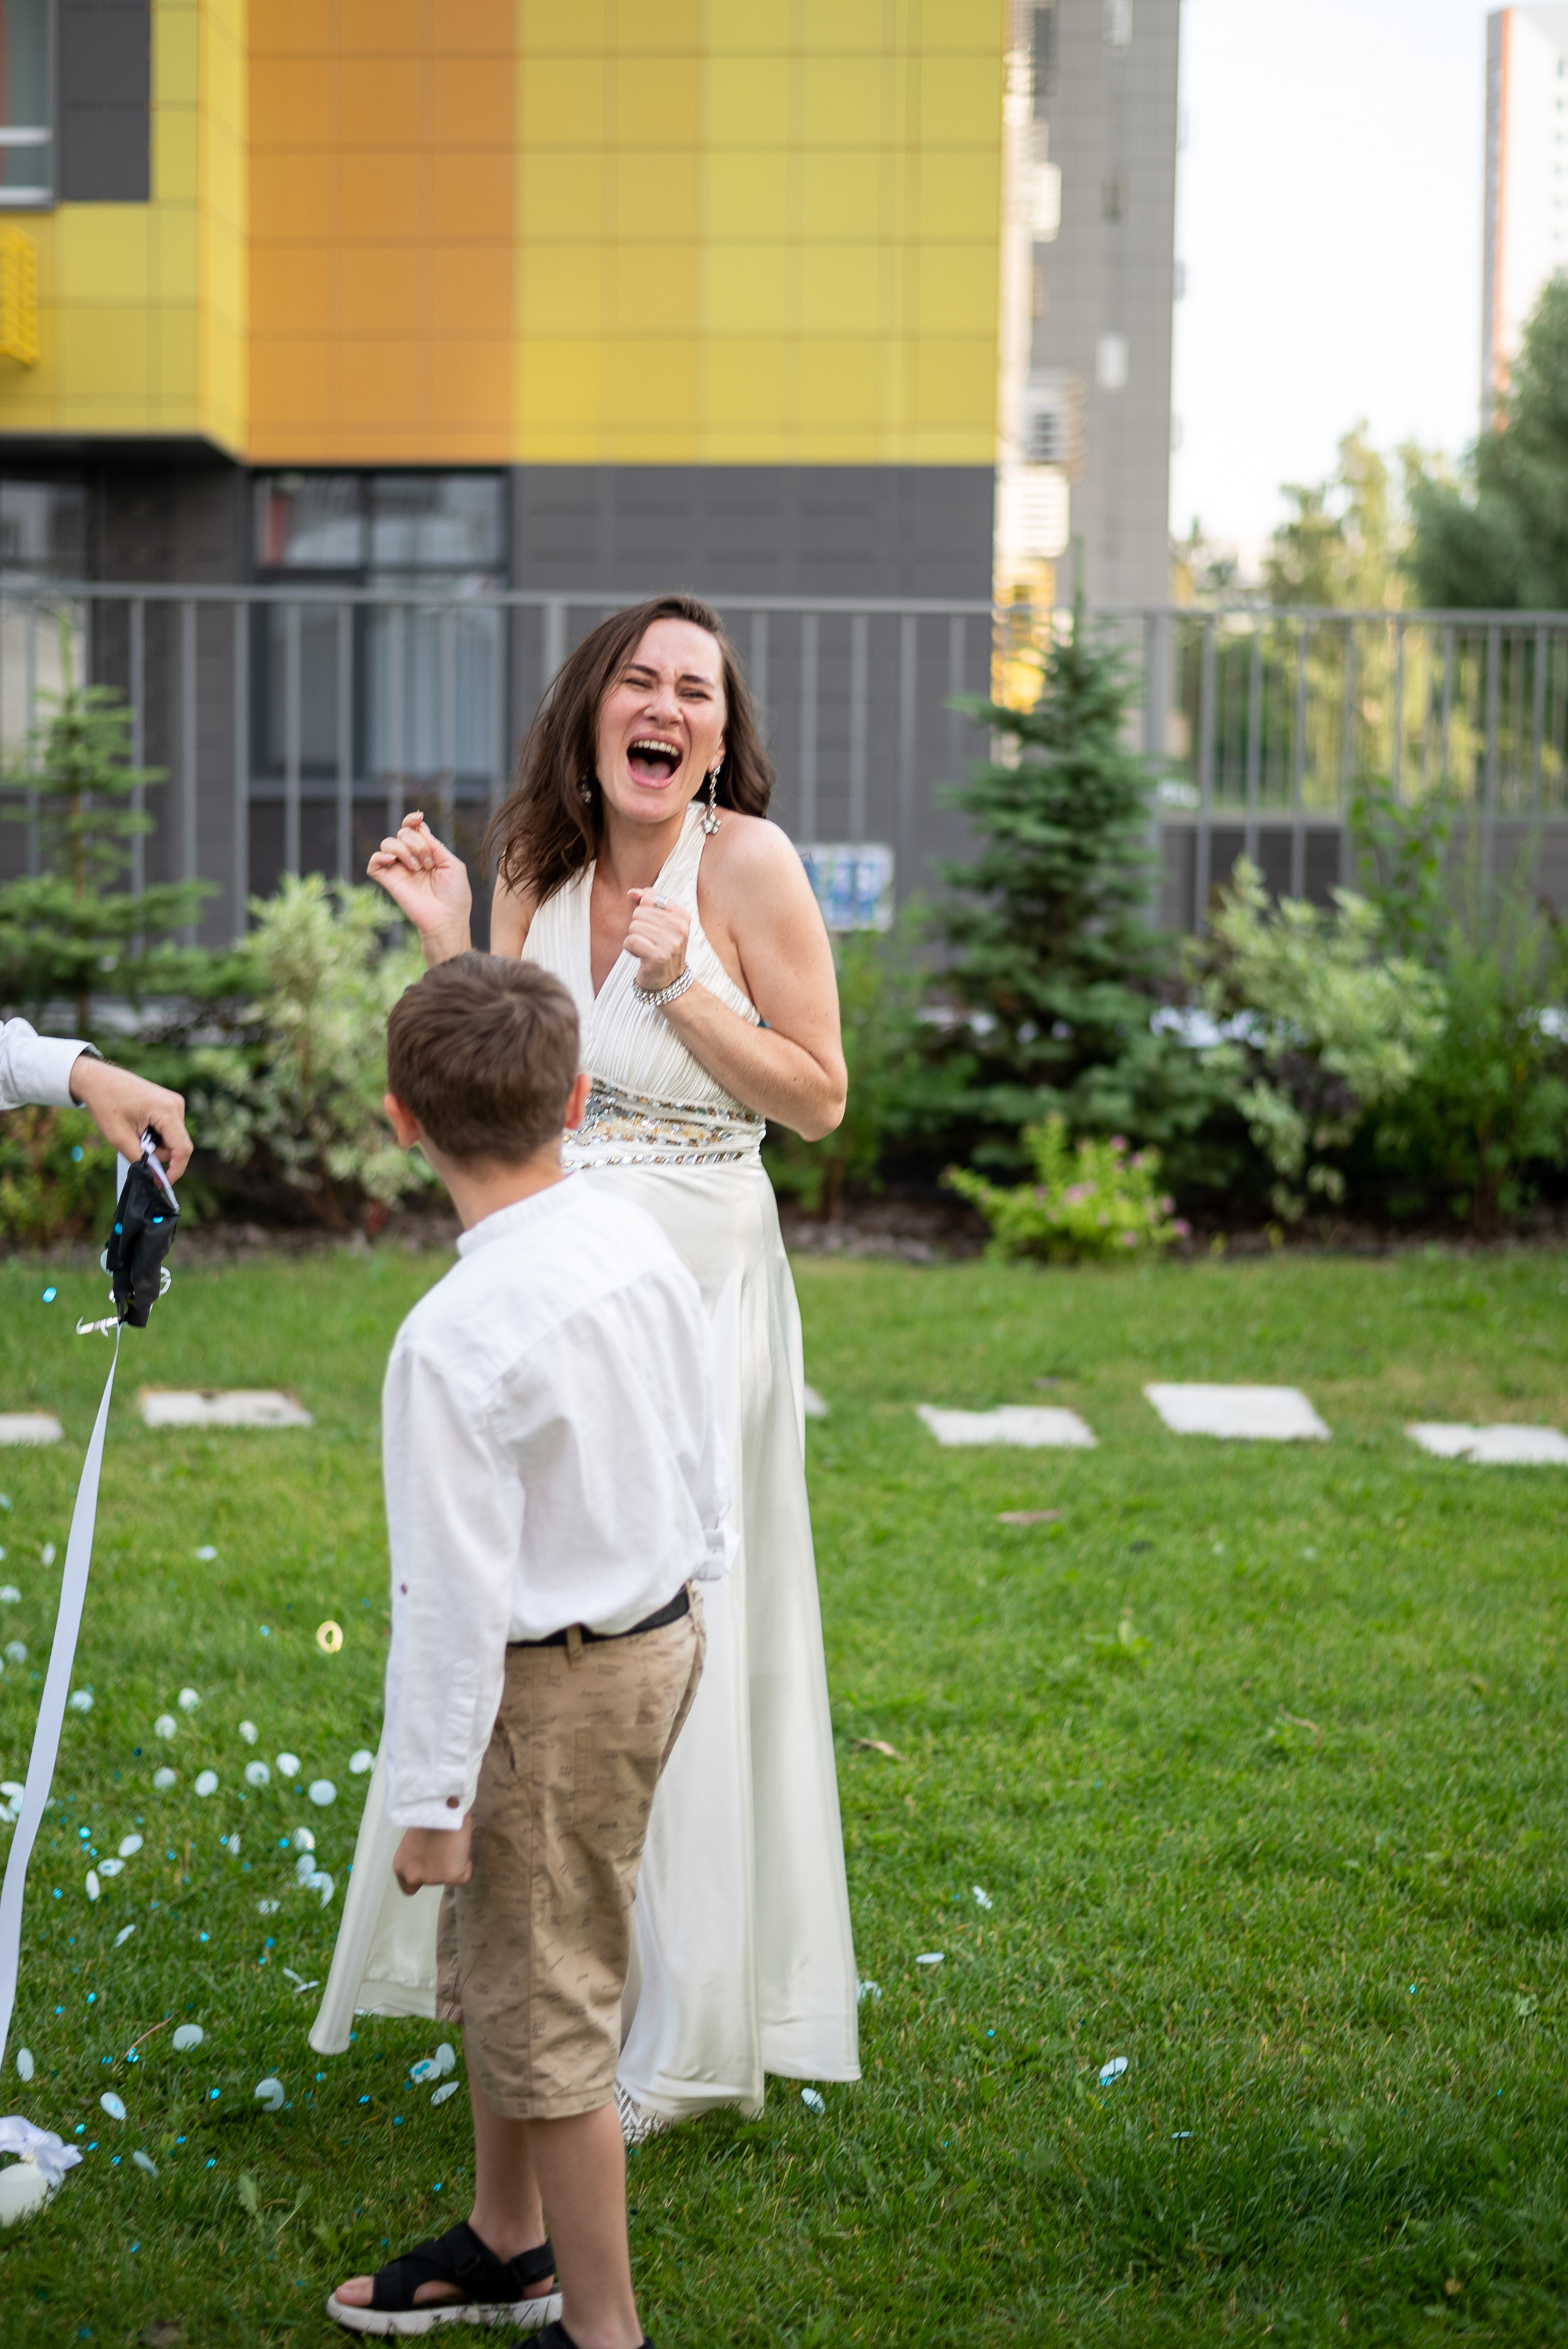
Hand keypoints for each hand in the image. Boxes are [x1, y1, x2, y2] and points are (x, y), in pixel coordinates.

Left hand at [69, 1057, 191, 1180]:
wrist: (97, 1079)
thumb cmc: (106, 1104)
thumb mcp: (119, 1138)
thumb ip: (140, 1160)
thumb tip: (154, 1178)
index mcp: (167, 1111)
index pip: (182, 1149)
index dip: (175, 1170)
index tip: (162, 1183)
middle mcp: (176, 1105)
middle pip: (177, 1144)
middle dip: (158, 1153)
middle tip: (134, 1146)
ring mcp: (174, 1103)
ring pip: (173, 1138)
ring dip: (155, 1143)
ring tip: (134, 1133)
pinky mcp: (169, 1103)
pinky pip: (169, 1128)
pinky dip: (155, 1134)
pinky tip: (139, 1126)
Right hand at [367, 814, 472, 960]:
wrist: (447, 920)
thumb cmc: (455, 896)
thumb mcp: (453, 865)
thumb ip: (435, 845)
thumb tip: (420, 827)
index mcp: (427, 854)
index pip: (413, 830)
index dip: (412, 820)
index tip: (418, 818)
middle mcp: (411, 860)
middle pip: (402, 833)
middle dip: (417, 843)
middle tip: (429, 864)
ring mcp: (399, 870)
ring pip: (387, 843)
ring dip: (403, 850)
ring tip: (417, 868)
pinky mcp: (389, 882)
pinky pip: (373, 863)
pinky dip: (379, 857)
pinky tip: (392, 861)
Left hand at [393, 1818, 471, 1894]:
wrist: (441, 1808)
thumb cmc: (428, 1814)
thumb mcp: (415, 1838)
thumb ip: (418, 1853)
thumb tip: (430, 1855)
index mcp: (401, 1865)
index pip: (408, 1886)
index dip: (422, 1876)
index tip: (430, 1868)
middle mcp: (413, 1875)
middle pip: (430, 1881)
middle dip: (438, 1869)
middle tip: (444, 1851)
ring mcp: (432, 1878)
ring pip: (447, 1877)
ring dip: (452, 1864)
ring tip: (451, 1843)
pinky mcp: (451, 1876)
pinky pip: (463, 1875)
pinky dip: (465, 1864)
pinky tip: (460, 1847)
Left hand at [624, 889, 690, 993]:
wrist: (669, 981)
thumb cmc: (662, 948)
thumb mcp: (660, 922)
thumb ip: (647, 902)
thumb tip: (632, 892)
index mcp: (682, 915)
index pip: (649, 898)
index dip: (643, 912)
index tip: (652, 926)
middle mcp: (680, 928)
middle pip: (639, 913)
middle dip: (637, 927)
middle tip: (649, 941)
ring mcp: (671, 943)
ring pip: (633, 927)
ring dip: (634, 939)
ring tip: (646, 948)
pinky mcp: (658, 957)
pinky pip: (631, 941)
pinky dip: (630, 949)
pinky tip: (641, 956)